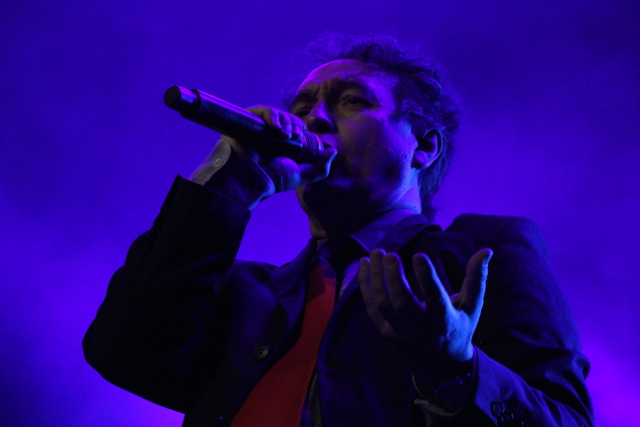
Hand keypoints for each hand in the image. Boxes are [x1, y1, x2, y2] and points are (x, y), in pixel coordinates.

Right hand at [190, 105, 335, 198]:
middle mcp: (269, 134)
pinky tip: (276, 128)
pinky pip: (261, 111)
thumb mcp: (302, 176)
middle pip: (287, 118)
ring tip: (287, 134)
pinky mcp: (246, 121)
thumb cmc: (272, 178)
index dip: (300, 128)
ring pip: (276, 113)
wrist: (251, 179)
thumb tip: (333, 151)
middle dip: (295, 124)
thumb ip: (321, 168)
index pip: (295, 127)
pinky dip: (272, 115)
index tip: (303, 136)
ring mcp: (258, 127)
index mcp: (281, 144)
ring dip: (285, 121)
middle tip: (295, 135)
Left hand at [358, 248, 492, 386]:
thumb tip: (487, 250)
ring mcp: (399, 331)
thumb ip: (477, 278)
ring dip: (376, 278)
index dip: (426, 277)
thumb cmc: (459, 328)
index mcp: (444, 320)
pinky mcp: (385, 331)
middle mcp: (420, 328)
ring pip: (382, 304)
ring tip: (376, 253)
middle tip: (389, 254)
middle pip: (402, 303)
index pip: (434, 298)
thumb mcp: (472, 307)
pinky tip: (364, 264)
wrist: (440, 366)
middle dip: (394, 278)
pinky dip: (365, 285)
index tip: (419, 254)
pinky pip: (371, 307)